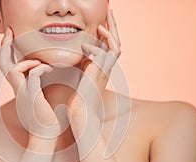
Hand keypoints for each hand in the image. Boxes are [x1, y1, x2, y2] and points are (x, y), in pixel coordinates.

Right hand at [0, 28, 59, 150]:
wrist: (47, 135)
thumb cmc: (47, 117)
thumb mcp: (41, 95)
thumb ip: (40, 81)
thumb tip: (48, 67)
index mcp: (18, 87)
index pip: (7, 64)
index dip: (7, 49)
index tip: (11, 35)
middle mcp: (16, 88)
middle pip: (2, 63)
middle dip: (5, 45)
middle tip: (10, 30)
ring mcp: (22, 93)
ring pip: (12, 68)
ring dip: (27, 61)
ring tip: (42, 64)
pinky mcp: (31, 97)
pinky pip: (32, 75)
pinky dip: (40, 68)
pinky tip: (50, 69)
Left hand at [68, 10, 120, 141]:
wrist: (81, 115)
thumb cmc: (78, 100)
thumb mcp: (81, 78)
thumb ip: (83, 67)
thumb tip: (80, 57)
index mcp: (102, 69)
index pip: (110, 47)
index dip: (108, 34)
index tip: (102, 22)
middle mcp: (107, 69)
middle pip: (117, 43)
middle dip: (113, 27)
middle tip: (109, 12)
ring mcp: (105, 72)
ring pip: (116, 47)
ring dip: (110, 33)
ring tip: (102, 23)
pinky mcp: (99, 75)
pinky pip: (105, 55)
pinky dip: (95, 47)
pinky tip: (84, 46)